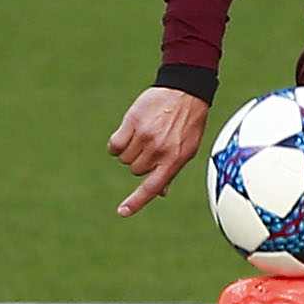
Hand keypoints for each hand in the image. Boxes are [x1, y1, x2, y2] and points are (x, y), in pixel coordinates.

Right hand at [108, 87, 208, 214]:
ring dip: (130, 150)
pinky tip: (128, 133)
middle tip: (152, 144)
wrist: (185, 91)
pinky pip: (115, 145)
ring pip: (124, 158)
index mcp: (174, 160)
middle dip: (140, 161)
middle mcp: (158, 151)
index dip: (136, 202)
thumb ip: (171, 171)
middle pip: (135, 170)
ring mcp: (145, 137)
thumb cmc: (188, 122)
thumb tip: (160, 193)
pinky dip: (117, 143)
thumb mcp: (187, 149)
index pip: (151, 187)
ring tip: (144, 134)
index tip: (122, 212)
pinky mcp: (132, 123)